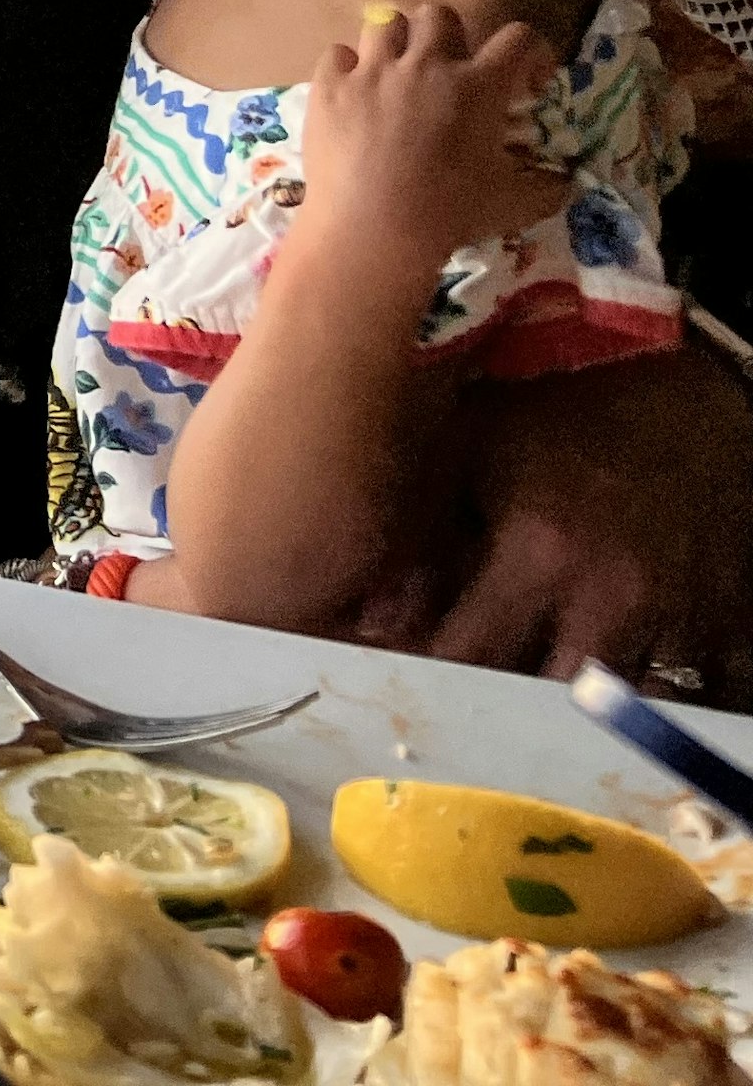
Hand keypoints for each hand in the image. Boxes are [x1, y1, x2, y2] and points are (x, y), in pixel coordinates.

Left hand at [297, 2, 568, 273]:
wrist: (372, 229)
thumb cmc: (450, 214)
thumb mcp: (514, 204)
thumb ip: (547, 188)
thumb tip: (566, 183)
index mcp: (479, 87)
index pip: (519, 38)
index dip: (531, 52)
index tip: (526, 81)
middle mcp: (426, 65)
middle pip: (439, 15)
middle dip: (448, 38)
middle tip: (447, 73)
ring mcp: (372, 71)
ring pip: (384, 23)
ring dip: (395, 46)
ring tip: (395, 77)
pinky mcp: (329, 86)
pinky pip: (337, 53)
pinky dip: (346, 69)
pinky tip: (352, 94)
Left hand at [375, 350, 752, 693]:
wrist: (682, 378)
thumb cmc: (561, 405)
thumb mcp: (470, 446)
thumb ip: (416, 534)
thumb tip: (370, 622)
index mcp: (542, 553)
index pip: (469, 660)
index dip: (429, 680)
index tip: (401, 684)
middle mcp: (615, 597)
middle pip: (547, 702)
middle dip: (504, 709)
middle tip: (472, 699)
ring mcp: (682, 614)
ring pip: (625, 708)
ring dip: (578, 709)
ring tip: (541, 688)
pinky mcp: (730, 618)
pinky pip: (699, 693)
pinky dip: (659, 700)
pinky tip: (621, 685)